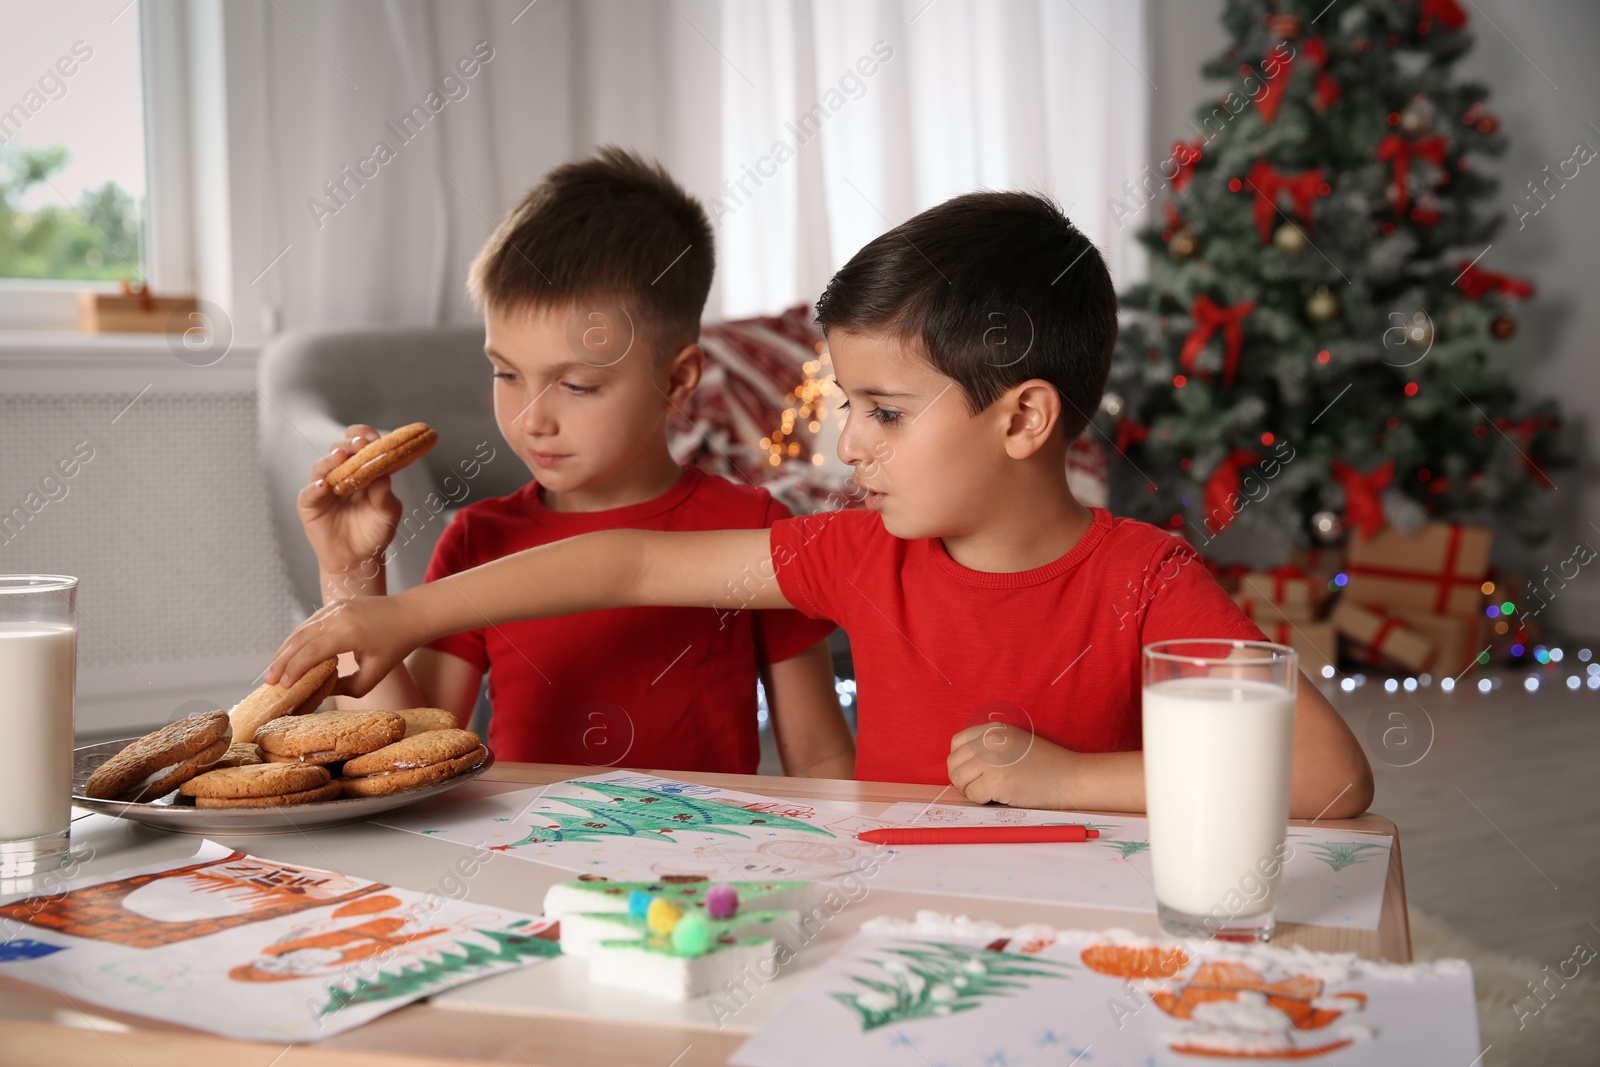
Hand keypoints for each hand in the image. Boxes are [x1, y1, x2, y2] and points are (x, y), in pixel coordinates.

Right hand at [265, 594, 422, 696]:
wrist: (410, 613)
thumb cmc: (396, 645)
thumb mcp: (375, 673)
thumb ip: (348, 687)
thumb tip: (321, 691)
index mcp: (349, 632)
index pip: (312, 651)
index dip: (294, 668)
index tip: (283, 686)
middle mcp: (338, 616)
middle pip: (300, 639)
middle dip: (282, 661)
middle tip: (269, 682)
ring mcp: (335, 607)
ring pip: (301, 630)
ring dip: (285, 650)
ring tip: (274, 671)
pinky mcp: (334, 605)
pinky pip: (310, 624)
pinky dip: (297, 640)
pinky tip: (289, 656)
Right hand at [299, 425, 403, 593]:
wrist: (359, 558)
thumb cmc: (375, 531)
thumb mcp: (388, 513)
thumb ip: (386, 495)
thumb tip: (384, 476)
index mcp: (362, 469)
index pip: (360, 444)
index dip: (365, 436)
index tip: (375, 438)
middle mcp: (341, 473)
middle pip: (340, 450)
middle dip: (350, 445)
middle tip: (360, 444)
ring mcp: (324, 487)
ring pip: (322, 467)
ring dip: (330, 461)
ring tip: (340, 457)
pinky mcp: (310, 504)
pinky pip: (309, 493)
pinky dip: (315, 488)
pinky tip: (323, 486)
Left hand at [946, 723, 1080, 808]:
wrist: (1070, 777)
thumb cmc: (1044, 764)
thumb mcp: (1013, 742)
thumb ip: (988, 746)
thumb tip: (959, 764)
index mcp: (993, 729)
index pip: (957, 743)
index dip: (959, 760)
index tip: (970, 771)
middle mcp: (989, 741)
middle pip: (953, 762)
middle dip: (961, 778)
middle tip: (977, 787)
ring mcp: (991, 761)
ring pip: (959, 780)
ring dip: (970, 790)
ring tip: (989, 792)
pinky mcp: (997, 782)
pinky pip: (973, 795)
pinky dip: (981, 800)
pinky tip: (999, 797)